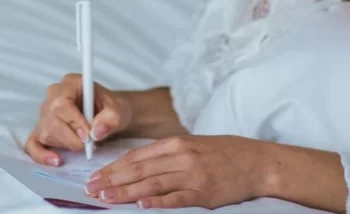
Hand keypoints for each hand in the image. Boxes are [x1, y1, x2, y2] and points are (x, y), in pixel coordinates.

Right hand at [24, 73, 132, 165]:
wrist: (108, 115)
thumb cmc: (111, 109)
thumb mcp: (119, 111)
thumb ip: (111, 119)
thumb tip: (96, 132)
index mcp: (71, 83)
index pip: (61, 102)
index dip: (73, 121)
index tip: (88, 135)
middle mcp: (53, 95)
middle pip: (51, 119)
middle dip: (71, 137)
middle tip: (89, 144)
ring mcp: (45, 112)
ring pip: (45, 132)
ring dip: (65, 144)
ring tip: (83, 146)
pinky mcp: (42, 128)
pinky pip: (32, 143)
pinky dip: (41, 154)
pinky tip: (56, 161)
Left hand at [83, 134, 270, 208]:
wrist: (258, 162)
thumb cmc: (224, 153)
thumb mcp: (192, 144)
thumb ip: (166, 154)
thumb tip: (137, 165)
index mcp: (176, 143)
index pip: (136, 156)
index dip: (113, 167)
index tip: (95, 176)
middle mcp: (181, 156)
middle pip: (139, 169)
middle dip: (112, 180)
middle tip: (91, 190)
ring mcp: (193, 174)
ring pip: (152, 183)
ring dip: (126, 192)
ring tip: (106, 198)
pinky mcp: (205, 192)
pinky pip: (177, 198)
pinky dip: (158, 202)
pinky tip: (141, 205)